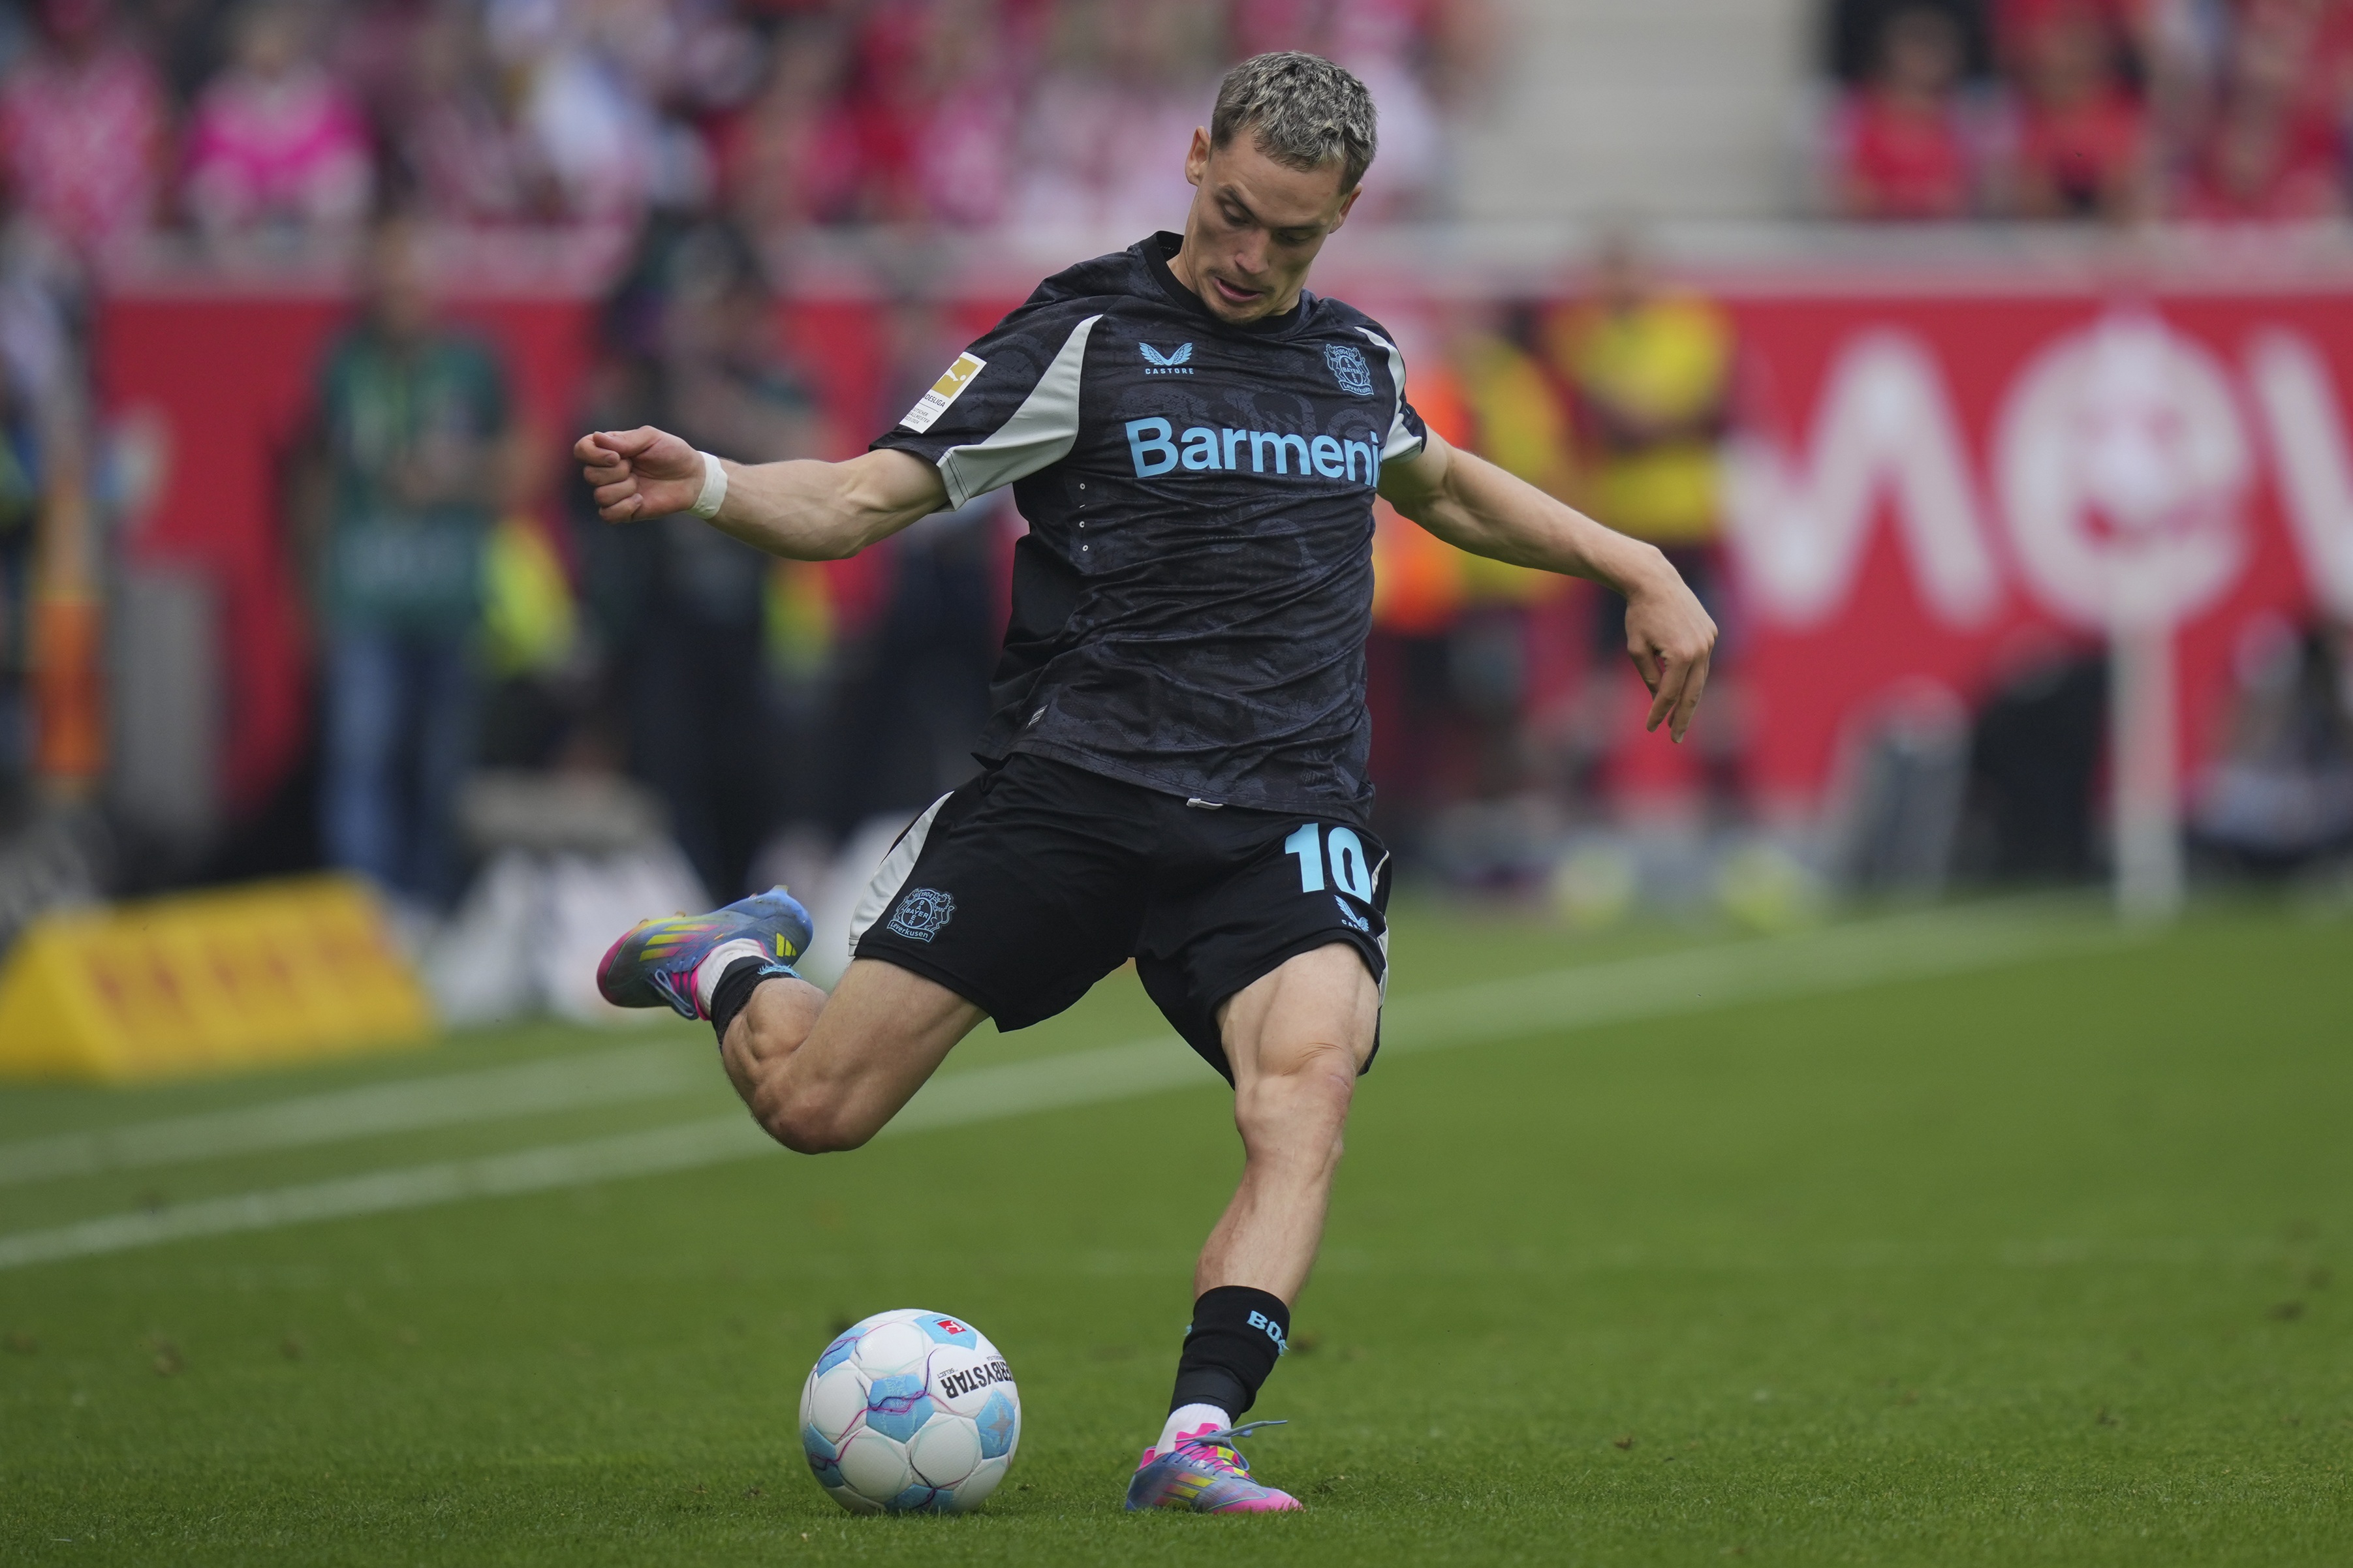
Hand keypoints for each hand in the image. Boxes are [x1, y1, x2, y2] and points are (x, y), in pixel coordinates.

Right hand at [574, 426, 701, 522]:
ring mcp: (615, 492)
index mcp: (609, 449)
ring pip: (600, 495)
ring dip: (623, 489)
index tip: (616, 456)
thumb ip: (625, 440)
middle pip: (589, 475)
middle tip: (635, 468)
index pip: (581, 449)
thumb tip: (597, 438)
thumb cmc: (672, 453)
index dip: (592, 455)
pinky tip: (640, 500)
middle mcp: (607, 471)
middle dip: (615, 472)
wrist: (692, 478)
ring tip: (640, 484)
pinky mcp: (624, 511)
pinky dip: (623, 508)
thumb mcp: (651, 438)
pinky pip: (607, 515)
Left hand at [1623, 556, 1717, 743]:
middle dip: (1682, 717)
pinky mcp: (1711, 633)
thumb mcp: (1637, 649)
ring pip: (1700, 679)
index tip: (1650, 728)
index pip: (1668, 694)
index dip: (1659, 713)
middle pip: (1691, 693)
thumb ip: (1650, 676)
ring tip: (1680, 719)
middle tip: (1675, 738)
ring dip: (1690, 700)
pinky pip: (1702, 662)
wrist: (1655, 580)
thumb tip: (1660, 699)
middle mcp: (1700, 649)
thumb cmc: (1639, 614)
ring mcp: (1709, 640)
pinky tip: (1686, 691)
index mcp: (1680, 655)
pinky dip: (1694, 678)